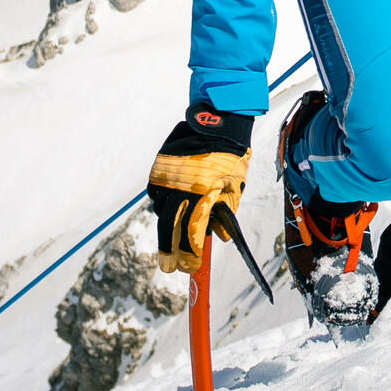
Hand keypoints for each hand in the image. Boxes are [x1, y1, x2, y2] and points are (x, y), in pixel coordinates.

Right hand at [147, 107, 253, 274]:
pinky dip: (161, 203)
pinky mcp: (159, 167)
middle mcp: (181, 187)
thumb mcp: (234, 187)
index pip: (191, 232)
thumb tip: (218, 237)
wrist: (217, 122)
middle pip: (168, 227)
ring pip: (160, 210)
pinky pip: (156, 193)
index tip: (188, 268)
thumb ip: (225, 214)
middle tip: (168, 268)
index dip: (189, 253)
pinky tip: (169, 208)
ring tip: (170, 239)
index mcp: (202, 194)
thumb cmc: (231, 157)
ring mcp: (167, 176)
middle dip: (169, 250)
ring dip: (166, 226)